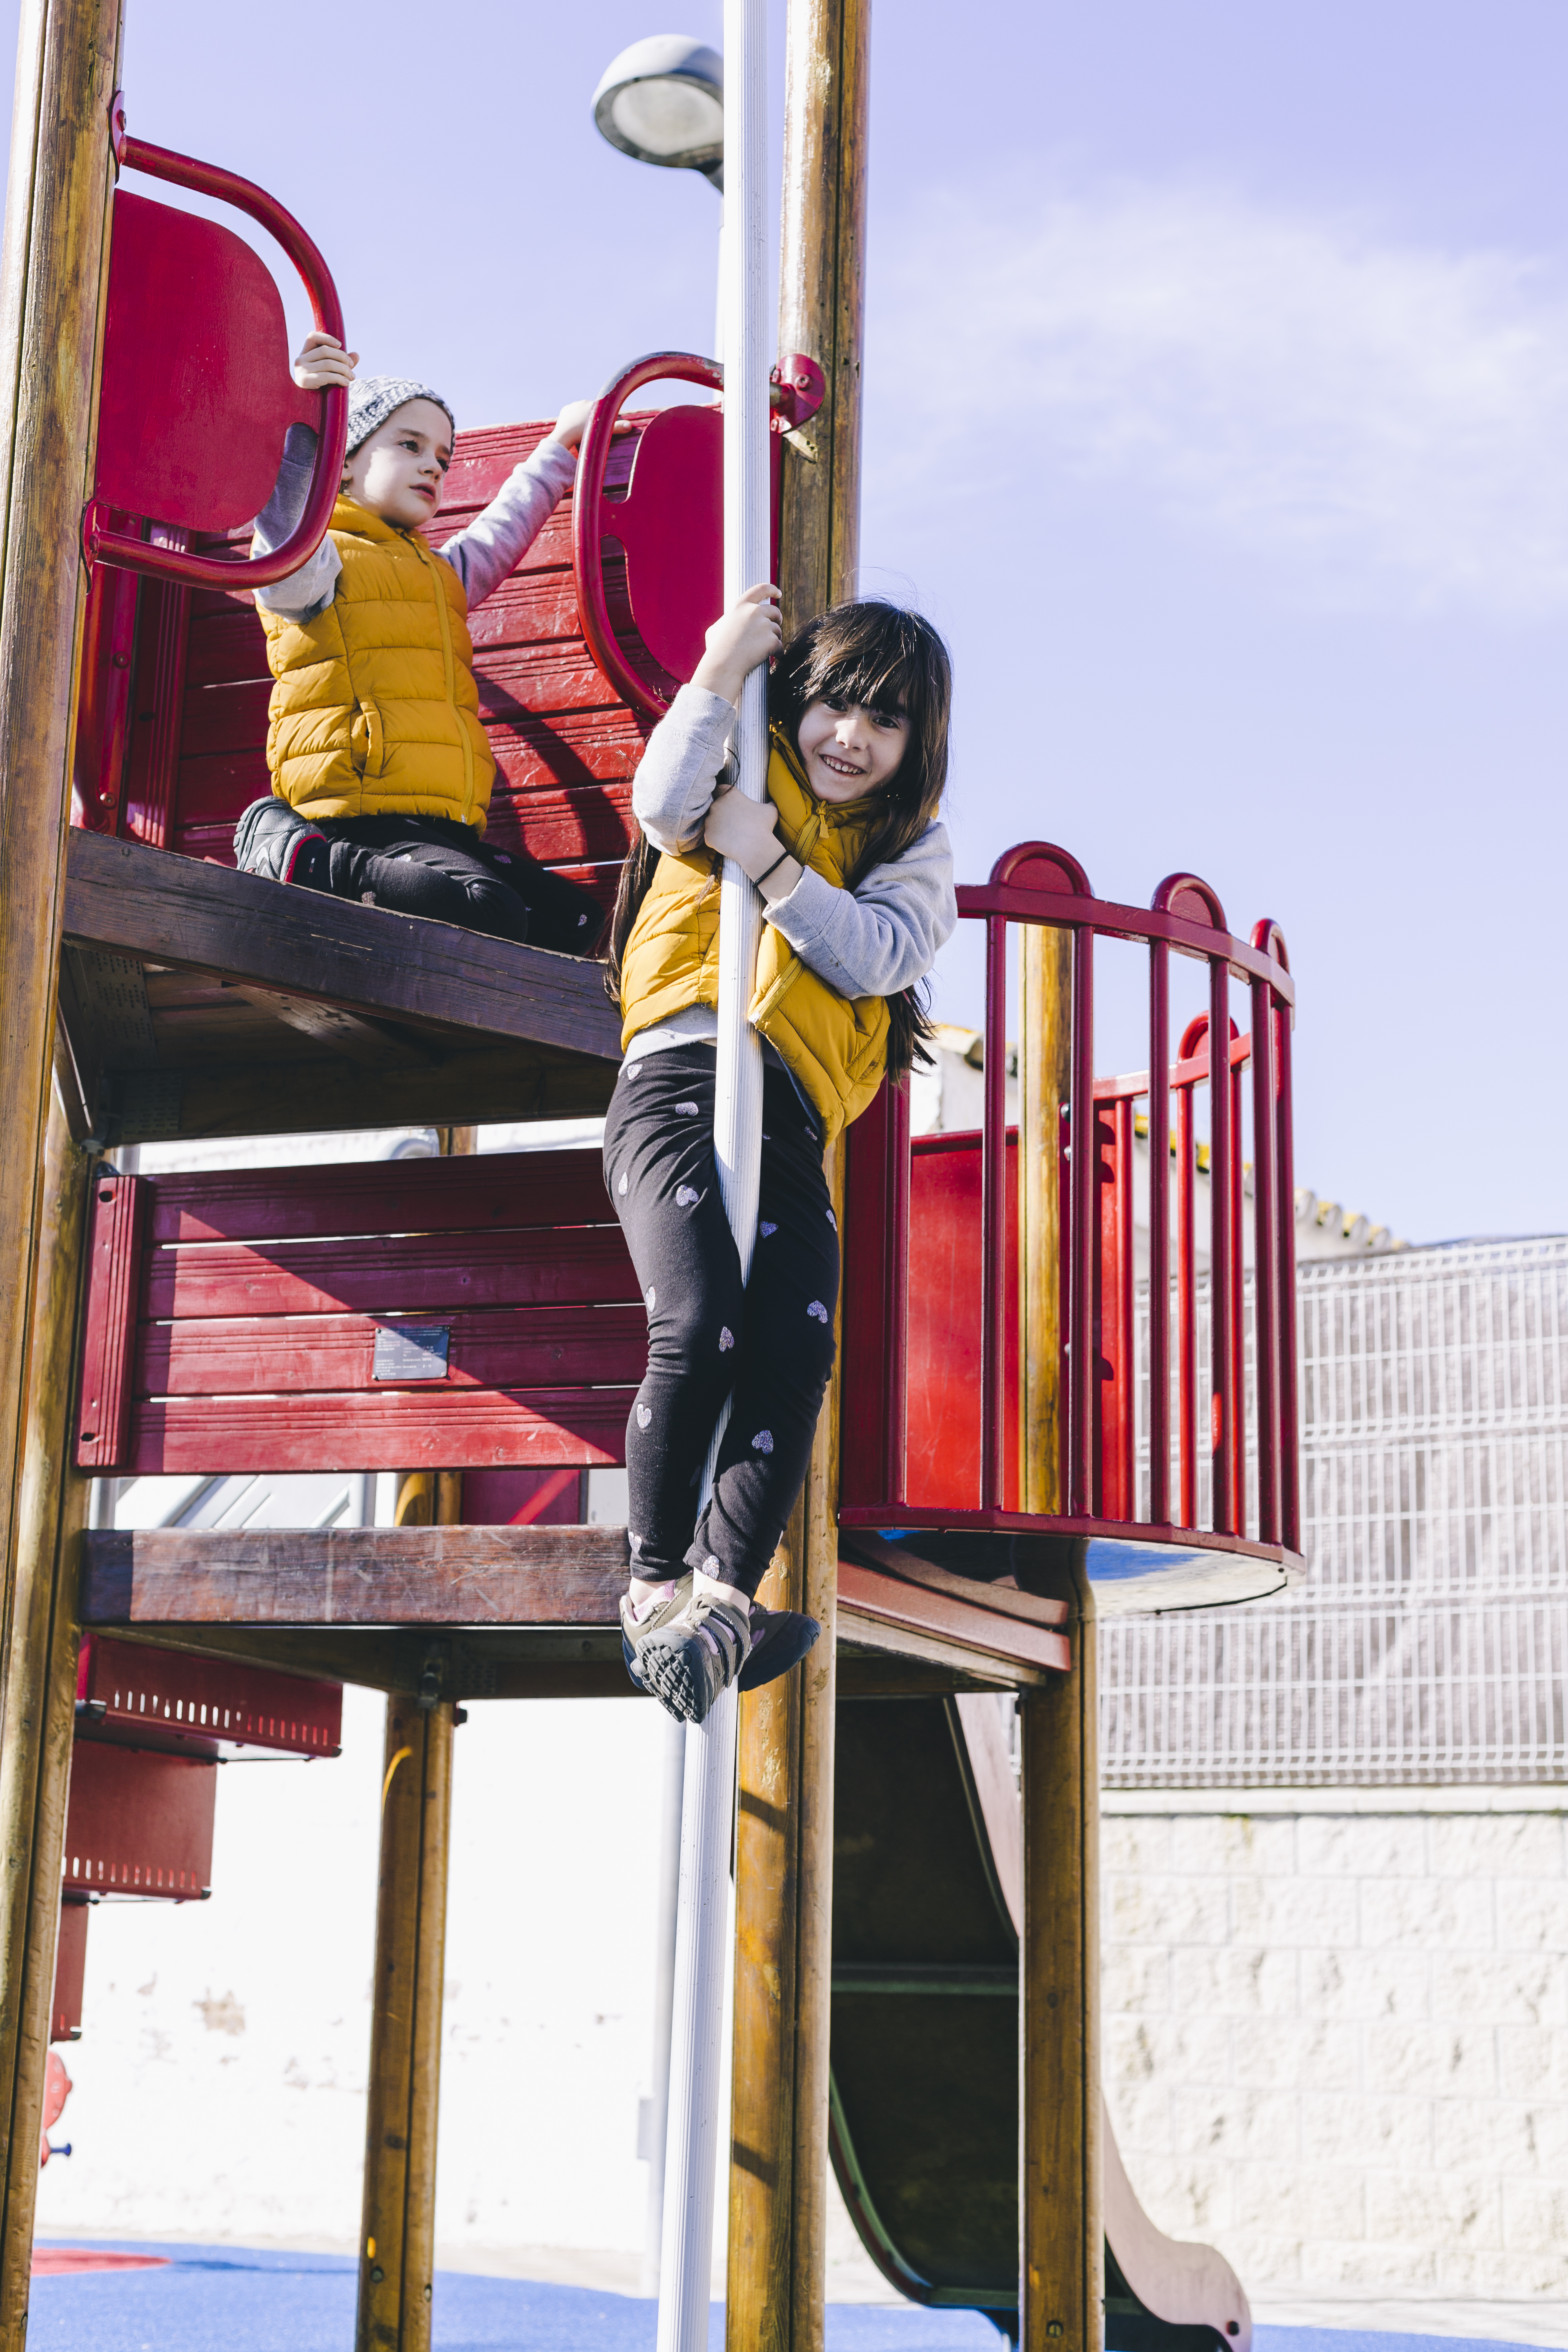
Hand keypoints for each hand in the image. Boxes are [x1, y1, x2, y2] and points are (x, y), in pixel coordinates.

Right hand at [293, 330, 357, 390]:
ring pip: (328, 363)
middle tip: (352, 367)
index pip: (312, 337)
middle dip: (342, 357)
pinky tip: (346, 383)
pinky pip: (326, 376)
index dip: (327, 338)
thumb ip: (341, 363)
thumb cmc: (320, 388)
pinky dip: (339, 378)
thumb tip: (356, 355)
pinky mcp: (304, 381)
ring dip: (344, 370)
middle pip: (325, 350)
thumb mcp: (330, 372)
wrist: (308, 408)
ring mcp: (301, 370)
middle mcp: (300, 359)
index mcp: (305, 354)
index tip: (340, 345)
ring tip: (351, 377)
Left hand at [550, 398, 634, 451]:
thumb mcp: (603, 432)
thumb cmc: (585, 434)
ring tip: (582, 431)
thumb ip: (617, 428)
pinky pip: (570, 414)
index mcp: (593, 405)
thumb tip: (630, 426)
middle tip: (592, 431)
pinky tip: (573, 427)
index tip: (601, 427)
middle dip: (592, 419)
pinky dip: (572, 420)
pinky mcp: (565, 410)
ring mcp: (573, 405)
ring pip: (580, 412)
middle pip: (590, 411)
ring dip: (582, 419)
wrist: (565, 435)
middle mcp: (583, 402)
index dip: (602, 419)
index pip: (601, 411)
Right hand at [692, 584, 782, 705]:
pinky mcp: (772, 641)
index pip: (760, 589)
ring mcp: (765, 626)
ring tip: (763, 650)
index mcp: (741, 605)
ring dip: (773, 639)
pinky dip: (777, 652)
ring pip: (777, 631)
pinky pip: (779, 646)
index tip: (778, 592)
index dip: (771, 589)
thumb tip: (730, 623)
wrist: (723, 665)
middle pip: (775, 612)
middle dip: (776, 620)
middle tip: (773, 630)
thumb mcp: (716, 628)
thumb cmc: (717, 649)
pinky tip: (773, 657)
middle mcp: (755, 612)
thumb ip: (727, 622)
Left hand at [704, 777, 785, 880]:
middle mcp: (717, 804)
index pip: (719, 789)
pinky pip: (709, 836)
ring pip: (711, 821)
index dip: (722, 795)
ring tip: (730, 834)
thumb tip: (772, 802)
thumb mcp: (771, 809)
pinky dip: (716, 839)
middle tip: (731, 822)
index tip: (728, 803)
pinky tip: (726, 843)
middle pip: (714, 806)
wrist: (756, 848)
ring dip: (717, 826)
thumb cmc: (764, 827)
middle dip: (720, 812)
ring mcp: (710, 820)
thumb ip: (769, 802)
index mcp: (730, 794)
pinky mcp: (708, 835)